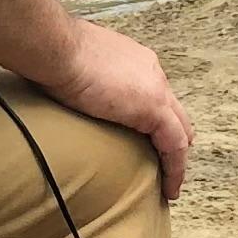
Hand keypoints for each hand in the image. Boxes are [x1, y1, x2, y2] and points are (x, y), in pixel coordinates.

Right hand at [46, 17, 194, 200]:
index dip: (156, 121)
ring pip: (179, 130)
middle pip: (174, 113)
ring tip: (169, 183)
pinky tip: (169, 188)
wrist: (59, 49)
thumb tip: (72, 92)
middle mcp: (152, 72)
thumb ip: (87, 79)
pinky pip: (175, 145)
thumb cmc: (57, 54)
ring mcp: (156, 88)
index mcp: (134, 61)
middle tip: (166, 166)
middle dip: (173, 139)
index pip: (155, 94)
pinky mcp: (154, 108)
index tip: (148, 141)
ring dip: (176, 158)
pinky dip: (175, 169)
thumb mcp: (78, 66)